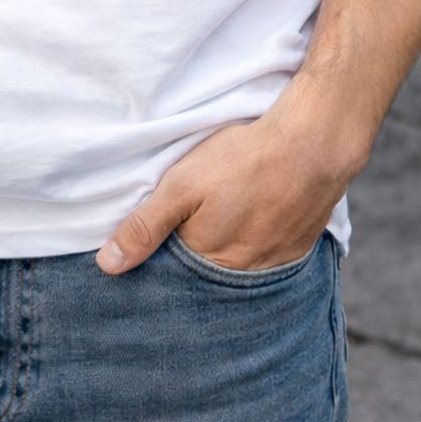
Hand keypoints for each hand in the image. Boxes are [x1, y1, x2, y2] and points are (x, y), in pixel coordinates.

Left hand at [95, 79, 368, 275]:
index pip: (175, 277)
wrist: (313, 144)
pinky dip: (256, 246)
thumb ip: (145, 226)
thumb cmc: (243, 160)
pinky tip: (252, 222)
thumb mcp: (182, 185)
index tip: (157, 242)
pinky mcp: (297, 251)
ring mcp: (273, 266)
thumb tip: (108, 267)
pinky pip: (267, 260)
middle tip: (194, 223)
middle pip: (207, 275)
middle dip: (194, 259)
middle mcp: (241, 276)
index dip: (162, 259)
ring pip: (238, 269)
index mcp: (208, 263)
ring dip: (227, 253)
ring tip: (223, 221)